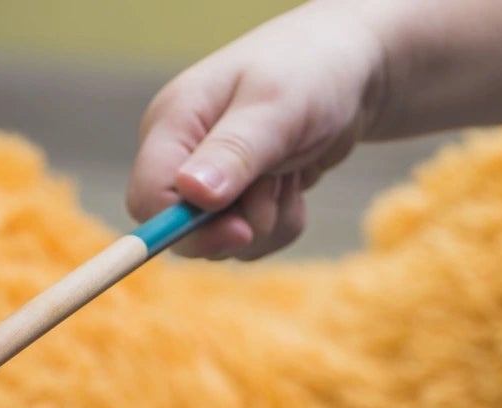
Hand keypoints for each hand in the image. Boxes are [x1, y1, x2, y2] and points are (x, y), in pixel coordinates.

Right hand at [127, 0, 387, 259]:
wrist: (352, 72)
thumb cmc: (312, 70)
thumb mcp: (276, 106)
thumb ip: (235, 151)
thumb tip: (192, 193)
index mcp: (172, 123)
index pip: (149, 198)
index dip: (186, 227)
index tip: (240, 231)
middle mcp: (181, 156)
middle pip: (183, 233)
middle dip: (239, 223)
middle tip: (278, 182)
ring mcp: (208, 183)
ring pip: (223, 244)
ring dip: (268, 220)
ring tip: (290, 167)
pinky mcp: (237, 202)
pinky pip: (253, 243)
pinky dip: (282, 222)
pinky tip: (294, 181)